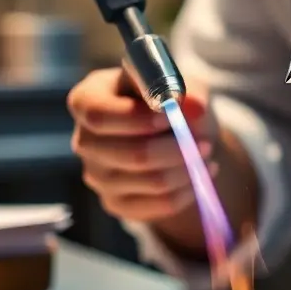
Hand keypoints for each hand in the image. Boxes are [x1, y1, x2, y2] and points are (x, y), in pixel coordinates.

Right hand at [67, 67, 218, 221]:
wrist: (174, 133)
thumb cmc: (169, 100)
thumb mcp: (180, 85)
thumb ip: (188, 91)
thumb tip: (195, 105)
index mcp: (87, 100)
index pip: (99, 116)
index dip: (137, 119)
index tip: (171, 116)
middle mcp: (84, 141)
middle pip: (128, 154)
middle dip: (175, 149)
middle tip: (204, 143)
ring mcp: (96, 176)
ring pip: (150, 181)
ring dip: (187, 169)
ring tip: (206, 155)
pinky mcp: (115, 203)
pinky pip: (159, 204)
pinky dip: (188, 190)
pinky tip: (199, 174)